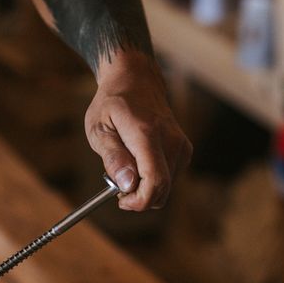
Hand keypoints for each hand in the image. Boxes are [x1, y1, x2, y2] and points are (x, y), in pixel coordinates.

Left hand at [85, 51, 191, 210]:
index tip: (120, 199)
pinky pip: (169, 179)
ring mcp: (181, 145)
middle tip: (117, 182)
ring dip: (144, 187)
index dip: (138, 201)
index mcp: (147, 135)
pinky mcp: (184, 150)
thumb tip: (127, 184)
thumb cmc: (112, 104)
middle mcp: (171, 141)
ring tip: (127, 165)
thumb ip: (113, 157)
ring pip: (166, 188)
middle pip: (162, 191)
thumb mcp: (99, 129)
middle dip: (139, 197)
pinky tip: (139, 163)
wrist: (135, 80)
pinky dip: (153, 179)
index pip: (155, 182)